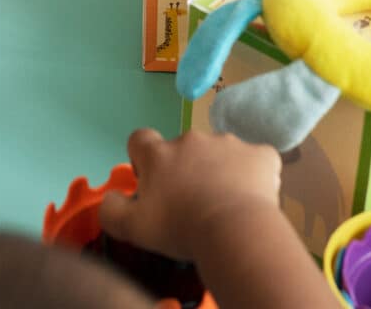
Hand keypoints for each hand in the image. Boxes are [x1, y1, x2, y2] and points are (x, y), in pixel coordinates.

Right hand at [99, 129, 281, 263]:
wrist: (235, 231)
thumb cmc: (179, 228)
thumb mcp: (132, 228)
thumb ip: (111, 210)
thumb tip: (110, 199)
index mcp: (159, 153)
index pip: (139, 139)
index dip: (142, 159)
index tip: (152, 182)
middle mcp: (192, 139)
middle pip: (183, 149)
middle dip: (185, 169)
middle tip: (191, 204)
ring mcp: (229, 143)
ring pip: (219, 154)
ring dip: (218, 171)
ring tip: (224, 205)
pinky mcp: (261, 154)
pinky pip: (254, 160)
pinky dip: (252, 175)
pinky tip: (252, 198)